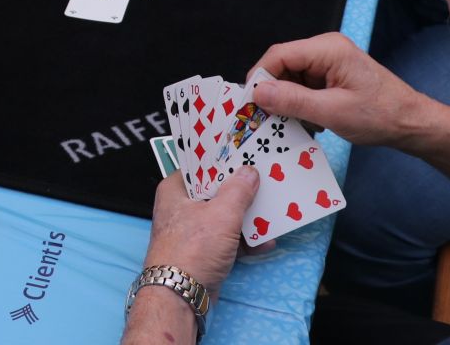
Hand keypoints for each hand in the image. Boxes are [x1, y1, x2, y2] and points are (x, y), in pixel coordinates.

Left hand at [141, 168, 260, 298]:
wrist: (180, 295)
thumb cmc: (194, 248)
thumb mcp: (221, 214)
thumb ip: (238, 191)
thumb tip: (249, 172)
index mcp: (176, 189)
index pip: (200, 166)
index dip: (222, 160)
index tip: (246, 155)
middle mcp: (182, 207)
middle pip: (215, 191)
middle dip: (241, 191)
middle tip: (267, 181)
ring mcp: (193, 231)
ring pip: (224, 217)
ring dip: (248, 217)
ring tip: (274, 210)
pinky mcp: (204, 251)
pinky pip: (228, 239)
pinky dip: (245, 240)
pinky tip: (267, 241)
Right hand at [250, 33, 424, 149]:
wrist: (412, 124)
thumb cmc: (381, 116)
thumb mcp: (333, 112)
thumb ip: (293, 101)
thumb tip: (258, 93)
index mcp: (328, 49)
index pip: (279, 54)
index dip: (260, 77)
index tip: (249, 103)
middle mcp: (326, 49)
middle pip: (283, 65)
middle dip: (273, 91)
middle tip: (266, 118)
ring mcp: (328, 62)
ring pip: (291, 77)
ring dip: (288, 100)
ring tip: (294, 122)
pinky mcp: (331, 75)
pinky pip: (303, 85)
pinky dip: (300, 103)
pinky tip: (310, 121)